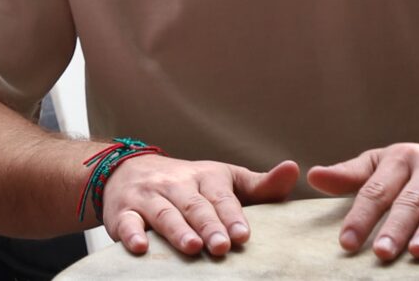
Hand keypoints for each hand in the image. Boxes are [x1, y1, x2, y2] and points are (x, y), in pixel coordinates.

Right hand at [101, 153, 297, 257]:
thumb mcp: (223, 179)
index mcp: (204, 177)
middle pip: (194, 206)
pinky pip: (127, 222)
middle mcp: (175, 184)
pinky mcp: (123, 212)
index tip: (244, 235)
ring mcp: (148, 197)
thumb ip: (260, 185)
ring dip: (177, 230)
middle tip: (222, 246)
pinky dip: (131, 234)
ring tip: (192, 247)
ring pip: (164, 214)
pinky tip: (140, 247)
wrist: (127, 170)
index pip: (220, 196)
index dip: (232, 216)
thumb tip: (295, 170)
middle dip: (208, 226)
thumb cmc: (187, 184)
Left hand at [311, 142, 418, 261]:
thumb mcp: (388, 166)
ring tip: (418, 252)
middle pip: (409, 200)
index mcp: (401, 159)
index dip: (360, 217)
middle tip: (380, 254)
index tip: (346, 244)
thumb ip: (353, 175)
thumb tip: (313, 176)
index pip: (375, 190)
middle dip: (394, 228)